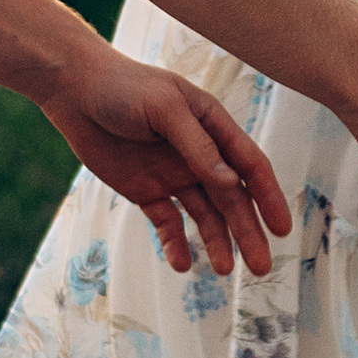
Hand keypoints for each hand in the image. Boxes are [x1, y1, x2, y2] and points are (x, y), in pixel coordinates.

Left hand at [37, 57, 294, 278]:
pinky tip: (182, 263)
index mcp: (213, 126)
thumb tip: (231, 183)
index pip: (250, 166)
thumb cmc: (124, 87)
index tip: (282, 229)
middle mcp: (200, 154)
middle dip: (248, 232)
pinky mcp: (146, 191)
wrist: (74, 90)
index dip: (269, 197)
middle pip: (232, 199)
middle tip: (261, 267)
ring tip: (224, 271)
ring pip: (205, 216)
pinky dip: (176, 243)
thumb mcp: (165, 108)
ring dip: (217, 242)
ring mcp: (173, 174)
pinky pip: (168, 222)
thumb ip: (197, 145)